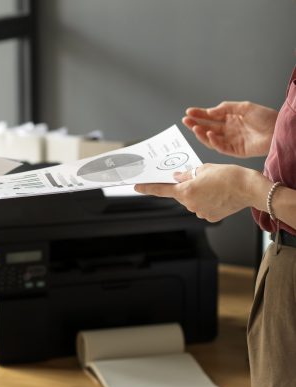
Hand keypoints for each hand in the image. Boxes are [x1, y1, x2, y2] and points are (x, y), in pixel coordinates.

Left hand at [134, 164, 256, 221]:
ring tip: (214, 186)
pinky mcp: (211, 217)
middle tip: (201, 178)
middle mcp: (190, 205)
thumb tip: (177, 178)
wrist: (249, 189)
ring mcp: (200, 213)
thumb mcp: (204, 169)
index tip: (136, 187)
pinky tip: (218, 195)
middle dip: (186, 187)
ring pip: (192, 201)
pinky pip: (203, 208)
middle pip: (181, 195)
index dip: (148, 188)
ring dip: (198, 194)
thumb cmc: (228, 176)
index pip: (161, 190)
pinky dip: (207, 201)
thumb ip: (187, 175)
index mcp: (186, 191)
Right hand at [182, 101, 277, 157]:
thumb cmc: (266, 117)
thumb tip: (210, 111)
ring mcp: (231, 141)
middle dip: (196, 124)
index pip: (211, 117)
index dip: (199, 114)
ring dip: (201, 134)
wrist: (279, 130)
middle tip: (185, 120)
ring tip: (194, 128)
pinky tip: (210, 134)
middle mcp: (229, 130)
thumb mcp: (244, 107)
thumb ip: (226, 108)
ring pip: (211, 139)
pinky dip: (214, 142)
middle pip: (208, 128)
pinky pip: (221, 147)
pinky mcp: (235, 151)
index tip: (189, 112)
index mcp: (230, 118)